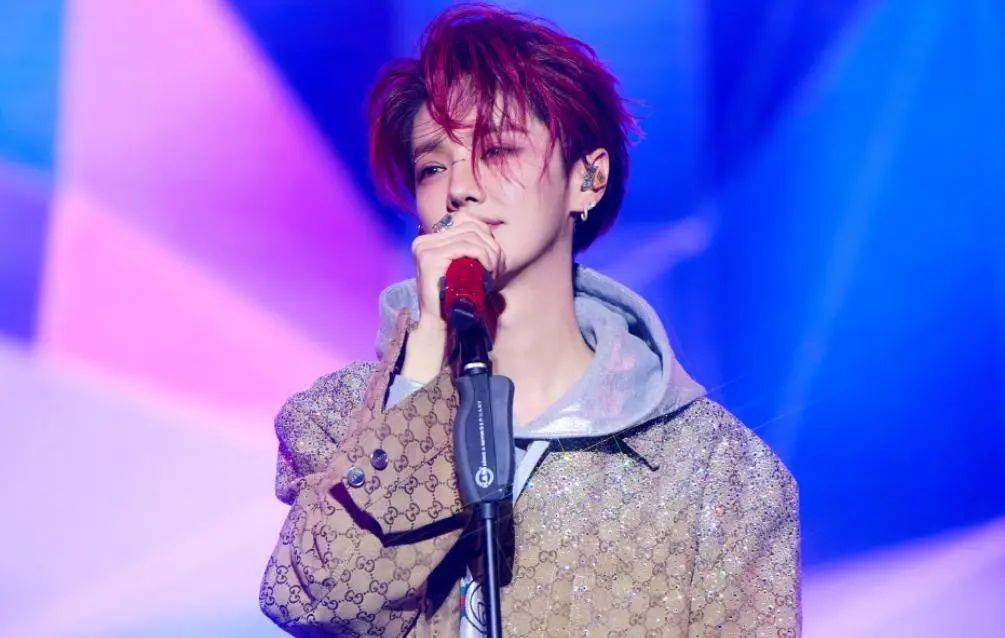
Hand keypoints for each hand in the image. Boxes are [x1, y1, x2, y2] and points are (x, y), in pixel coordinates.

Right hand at [400, 216, 504, 382]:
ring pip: (470, 236)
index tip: (496, 258)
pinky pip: (465, 246)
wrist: (438, 323)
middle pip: (470, 228)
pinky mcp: (430, 257)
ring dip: (490, 254)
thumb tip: (490, 233)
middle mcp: (424, 241)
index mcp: (430, 240)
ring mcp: (425, 248)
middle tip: (498, 269)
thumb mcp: (462, 268)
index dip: (487, 236)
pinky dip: (483, 256)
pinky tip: (488, 270)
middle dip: (492, 247)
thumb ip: (468, 250)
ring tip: (494, 272)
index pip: (466, 222)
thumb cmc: (454, 298)